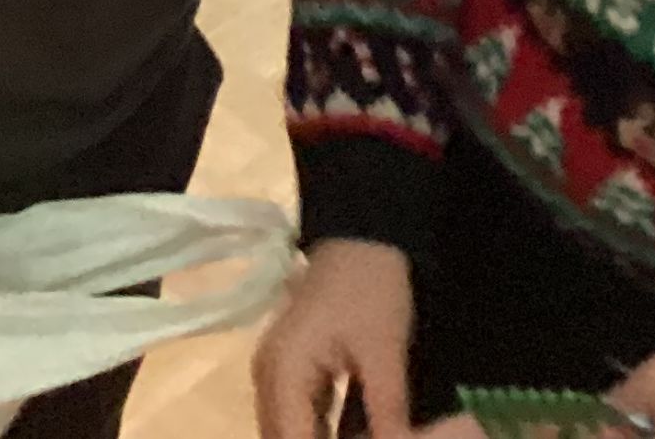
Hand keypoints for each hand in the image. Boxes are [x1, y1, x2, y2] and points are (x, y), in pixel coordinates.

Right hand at [254, 238, 417, 438]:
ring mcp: (276, 373)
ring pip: (288, 431)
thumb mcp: (385, 352)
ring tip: (363, 437)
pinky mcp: (290, 370)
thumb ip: (386, 412)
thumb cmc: (372, 289)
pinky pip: (298, 417)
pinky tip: (353, 436)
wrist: (363, 236)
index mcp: (283, 373)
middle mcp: (268, 378)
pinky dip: (320, 433)